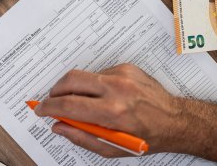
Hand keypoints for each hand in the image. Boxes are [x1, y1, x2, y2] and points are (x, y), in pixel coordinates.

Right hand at [34, 64, 183, 157]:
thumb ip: (81, 137)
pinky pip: (100, 72)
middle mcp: (116, 89)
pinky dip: (95, 84)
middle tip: (54, 101)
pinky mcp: (126, 67)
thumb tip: (59, 126)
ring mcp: (122, 75)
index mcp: (111, 112)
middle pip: (71, 80)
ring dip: (76, 88)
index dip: (50, 107)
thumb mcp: (112, 148)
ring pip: (84, 75)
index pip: (68, 105)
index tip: (41, 109)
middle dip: (56, 90)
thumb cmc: (146, 137)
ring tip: (84, 102)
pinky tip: (104, 95)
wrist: (175, 120)